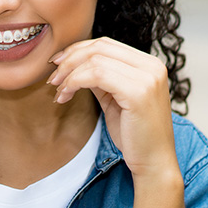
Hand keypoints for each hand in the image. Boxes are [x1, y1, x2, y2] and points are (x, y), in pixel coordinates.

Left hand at [47, 37, 179, 179]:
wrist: (154, 164)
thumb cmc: (134, 135)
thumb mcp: (114, 98)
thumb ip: (100, 77)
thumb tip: (72, 63)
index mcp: (149, 64)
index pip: (106, 43)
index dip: (77, 50)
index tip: (57, 64)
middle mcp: (152, 65)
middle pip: (99, 47)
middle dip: (69, 59)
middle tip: (53, 78)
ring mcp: (148, 77)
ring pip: (95, 60)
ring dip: (69, 74)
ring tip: (59, 91)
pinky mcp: (139, 92)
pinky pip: (97, 75)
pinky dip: (75, 82)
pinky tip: (65, 96)